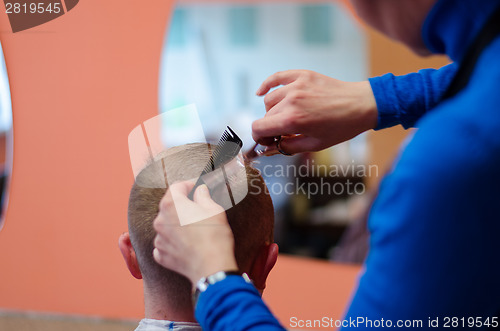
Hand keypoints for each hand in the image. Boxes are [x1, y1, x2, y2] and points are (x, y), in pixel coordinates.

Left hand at [153, 182, 237, 284]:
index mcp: (172, 205)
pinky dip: (174, 241)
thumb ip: (203, 197)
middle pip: (169, 205)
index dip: (188, 185)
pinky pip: (165, 242)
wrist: (211, 267)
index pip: (176, 187)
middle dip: (182, 205)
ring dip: (177, 223)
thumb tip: (200, 190)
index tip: (197, 187)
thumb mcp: (214, 210)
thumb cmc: (214, 236)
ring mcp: (159, 239)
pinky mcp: (161, 254)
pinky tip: (187, 244)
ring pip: (166, 224)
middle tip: (198, 208)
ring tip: (194, 229)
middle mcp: (160, 220)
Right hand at [253, 70, 377, 153]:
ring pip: (269, 100)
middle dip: (269, 127)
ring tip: (285, 117)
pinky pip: (276, 78)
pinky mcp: (302, 75)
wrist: (362, 105)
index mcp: (293, 120)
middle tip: (280, 134)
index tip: (265, 141)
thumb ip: (288, 146)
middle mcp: (291, 101)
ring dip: (272, 111)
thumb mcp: (315, 144)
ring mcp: (296, 86)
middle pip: (265, 116)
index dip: (258, 138)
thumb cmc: (341, 127)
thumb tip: (270, 148)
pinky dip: (266, 85)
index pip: (258, 128)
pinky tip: (260, 93)